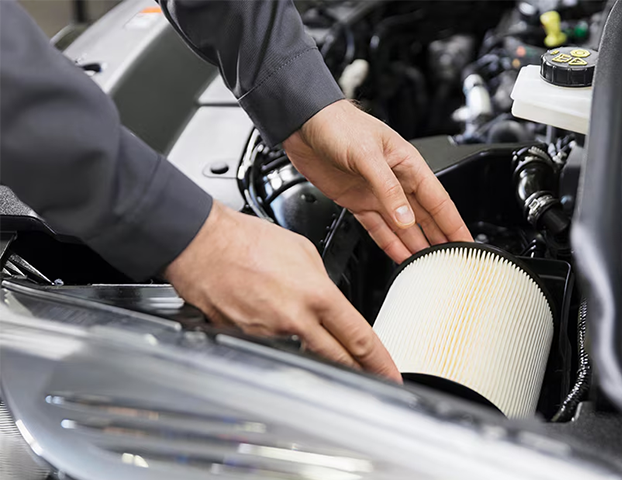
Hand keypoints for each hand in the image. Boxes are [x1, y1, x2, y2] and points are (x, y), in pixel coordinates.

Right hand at [165, 201, 401, 381]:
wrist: (202, 243)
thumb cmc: (246, 240)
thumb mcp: (302, 251)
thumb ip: (322, 281)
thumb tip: (330, 300)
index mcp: (315, 295)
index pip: (358, 338)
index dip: (380, 361)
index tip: (390, 372)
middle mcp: (293, 320)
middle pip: (337, 359)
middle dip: (360, 373)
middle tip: (375, 379)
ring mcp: (268, 334)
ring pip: (305, 354)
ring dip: (319, 355)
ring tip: (320, 343)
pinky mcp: (246, 339)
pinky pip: (273, 347)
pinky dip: (282, 341)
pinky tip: (276, 324)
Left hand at [283, 100, 472, 263]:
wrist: (304, 124)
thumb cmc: (339, 125)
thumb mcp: (368, 155)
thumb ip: (388, 189)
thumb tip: (405, 219)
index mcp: (408, 164)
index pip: (438, 200)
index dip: (454, 223)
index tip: (465, 242)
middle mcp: (395, 180)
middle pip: (424, 217)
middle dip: (439, 239)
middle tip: (452, 261)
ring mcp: (376, 193)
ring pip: (402, 227)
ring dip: (415, 245)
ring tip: (427, 265)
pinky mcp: (356, 201)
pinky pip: (377, 228)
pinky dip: (388, 243)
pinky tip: (399, 255)